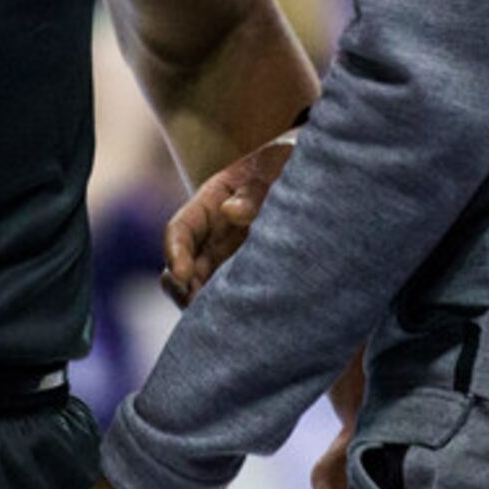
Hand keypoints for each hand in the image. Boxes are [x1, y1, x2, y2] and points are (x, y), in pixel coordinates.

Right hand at [162, 132, 295, 304]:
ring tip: (225, 318)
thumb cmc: (286, 167)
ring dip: (204, 307)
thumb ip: (254, 191)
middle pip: (181, 270)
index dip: (174, 252)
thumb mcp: (272, 167)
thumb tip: (231, 211)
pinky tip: (246, 320)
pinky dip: (230, 311)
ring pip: (200, 291)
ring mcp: (226, 261)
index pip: (179, 230)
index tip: (182, 274)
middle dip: (185, 291)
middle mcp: (211, 238)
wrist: (314, 179)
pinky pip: (229, 300)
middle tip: (201, 307)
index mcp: (209, 205)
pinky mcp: (247, 280)